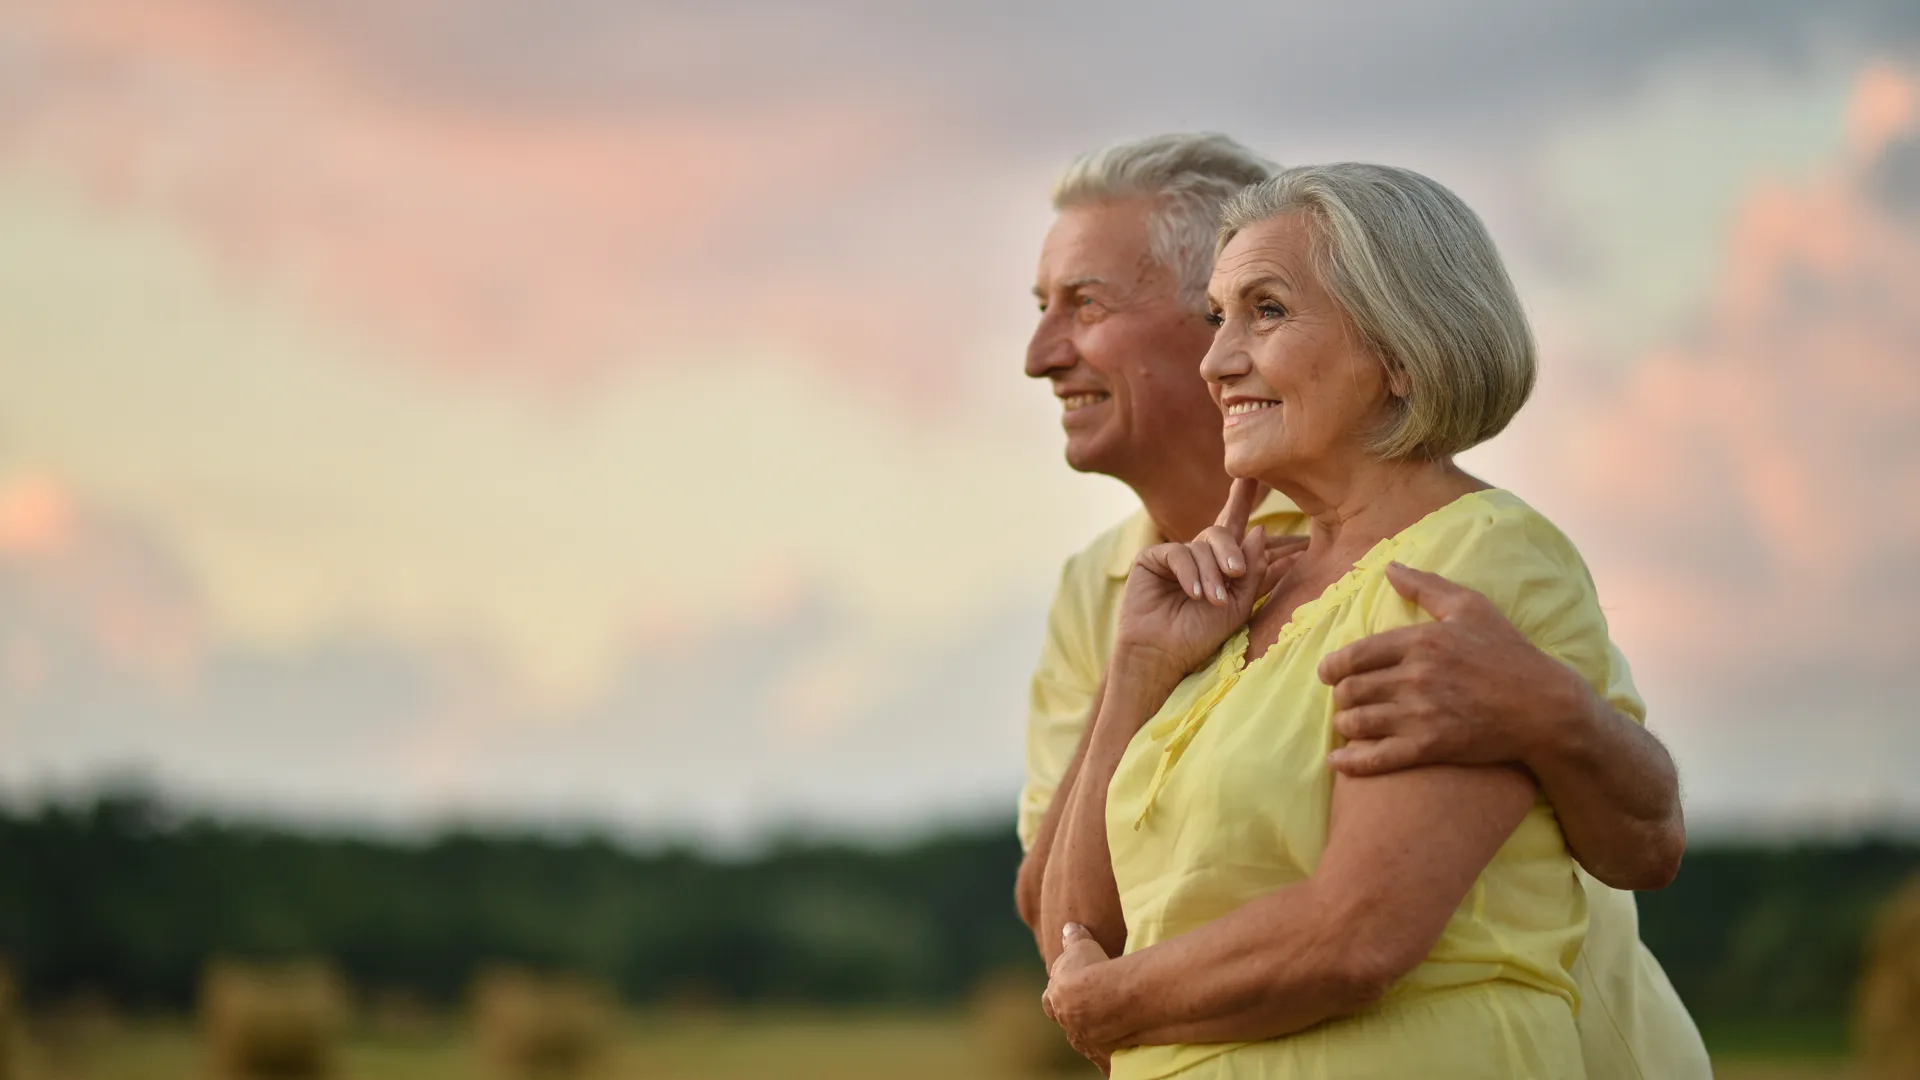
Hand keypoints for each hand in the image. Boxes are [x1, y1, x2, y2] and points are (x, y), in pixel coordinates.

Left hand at [1042, 923, 1117, 1074]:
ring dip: (1093, 1033)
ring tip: (1108, 1025)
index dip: (1057, 996)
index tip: (1067, 992)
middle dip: (1075, 1016)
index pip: (1049, 1001)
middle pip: (1068, 1022)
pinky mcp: (1105, 1055)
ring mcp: (1085, 1041)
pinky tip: (1121, 1048)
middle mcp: (1067, 1023)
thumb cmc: (1090, 968)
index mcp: (1055, 1000)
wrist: (1105, 998)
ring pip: (1086, 1040)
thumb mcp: (1080, 946)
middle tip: (1089, 1008)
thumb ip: (1073, 938)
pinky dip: (1112, 1054)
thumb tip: (1069, 927)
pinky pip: (1107, 1059)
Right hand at [1114, 479, 1303, 678]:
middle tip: (1237, 574)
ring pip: (1202, 546)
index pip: (1234, 526)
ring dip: (1211, 574)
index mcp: (1219, 565)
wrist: (1164, 655)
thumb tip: (1258, 531)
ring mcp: (1175, 556)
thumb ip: (1252, 570)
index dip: (1241, 499)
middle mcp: (1198, 556)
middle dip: (1232, 551)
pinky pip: (1178, 553)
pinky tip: (1193, 594)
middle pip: (1221, 532)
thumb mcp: (1238, 605)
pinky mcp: (1152, 559)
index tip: (1251, 474)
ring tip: (1212, 601)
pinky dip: (1189, 573)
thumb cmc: (1201, 636)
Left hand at [1318, 562, 1587, 774]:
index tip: (1329, 673)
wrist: (1544, 708)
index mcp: (1420, 642)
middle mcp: (1414, 677)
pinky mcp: (1430, 747)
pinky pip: (1376, 757)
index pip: (1354, 655)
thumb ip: (1426, 586)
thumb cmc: (1509, 654)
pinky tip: (1338, 762)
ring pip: (1356, 722)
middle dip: (1341, 695)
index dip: (1332, 667)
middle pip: (1350, 689)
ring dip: (1345, 724)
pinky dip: (1351, 762)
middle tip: (1346, 699)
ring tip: (1349, 723)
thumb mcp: (1471, 608)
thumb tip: (1390, 569)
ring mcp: (1420, 715)